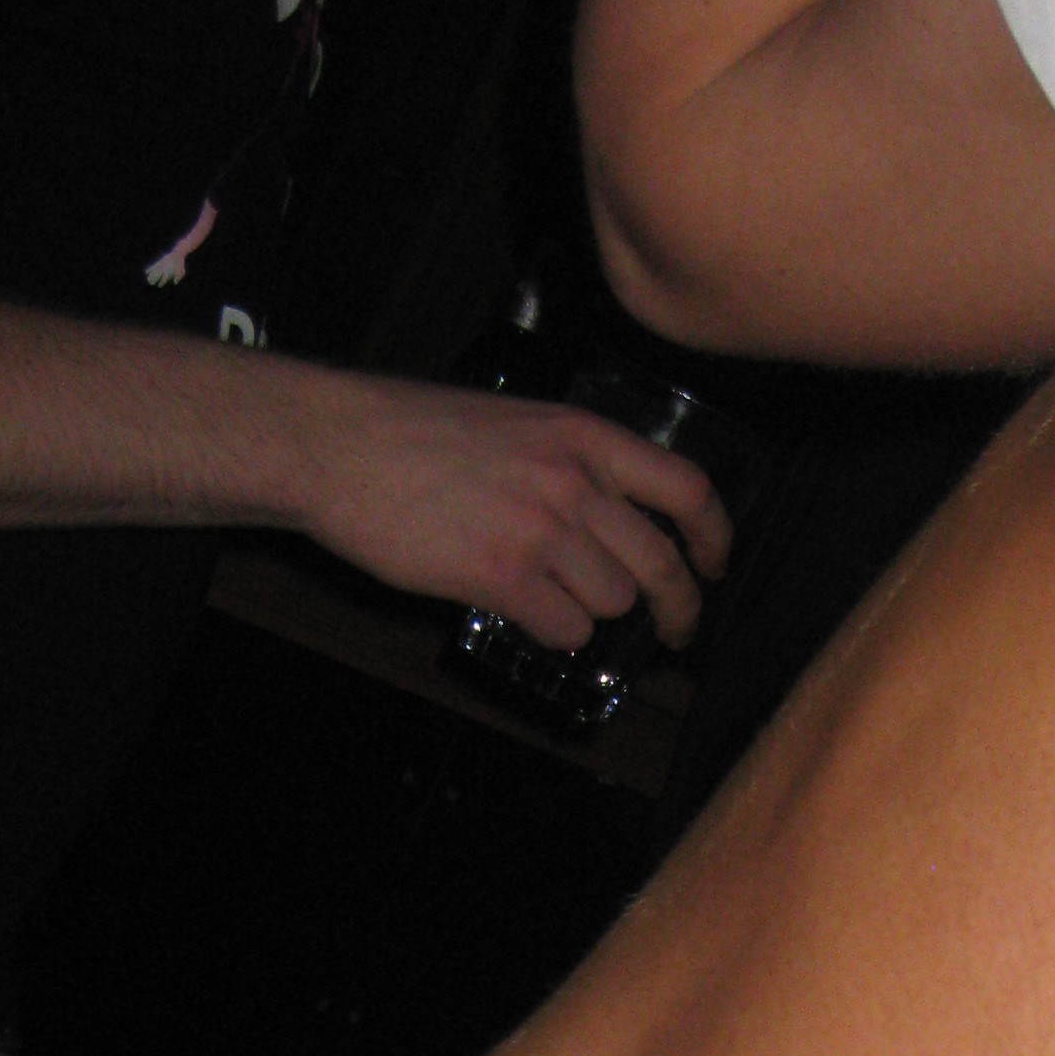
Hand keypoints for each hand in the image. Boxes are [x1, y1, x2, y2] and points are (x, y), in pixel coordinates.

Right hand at [304, 378, 728, 650]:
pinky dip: (554, 633)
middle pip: (659, 563)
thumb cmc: (411, 431)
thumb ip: (566, 462)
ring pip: (612, 603)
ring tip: (558, 600)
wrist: (339, 446)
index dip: (714, 536)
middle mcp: (572, 481)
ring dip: (594, 614)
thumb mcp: (512, 422)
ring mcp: (540, 531)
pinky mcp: (502, 577)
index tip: (715, 564)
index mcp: (581, 436)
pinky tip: (527, 613)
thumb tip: (607, 518)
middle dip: (680, 609)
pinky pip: (565, 630)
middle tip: (677, 632)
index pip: (685, 488)